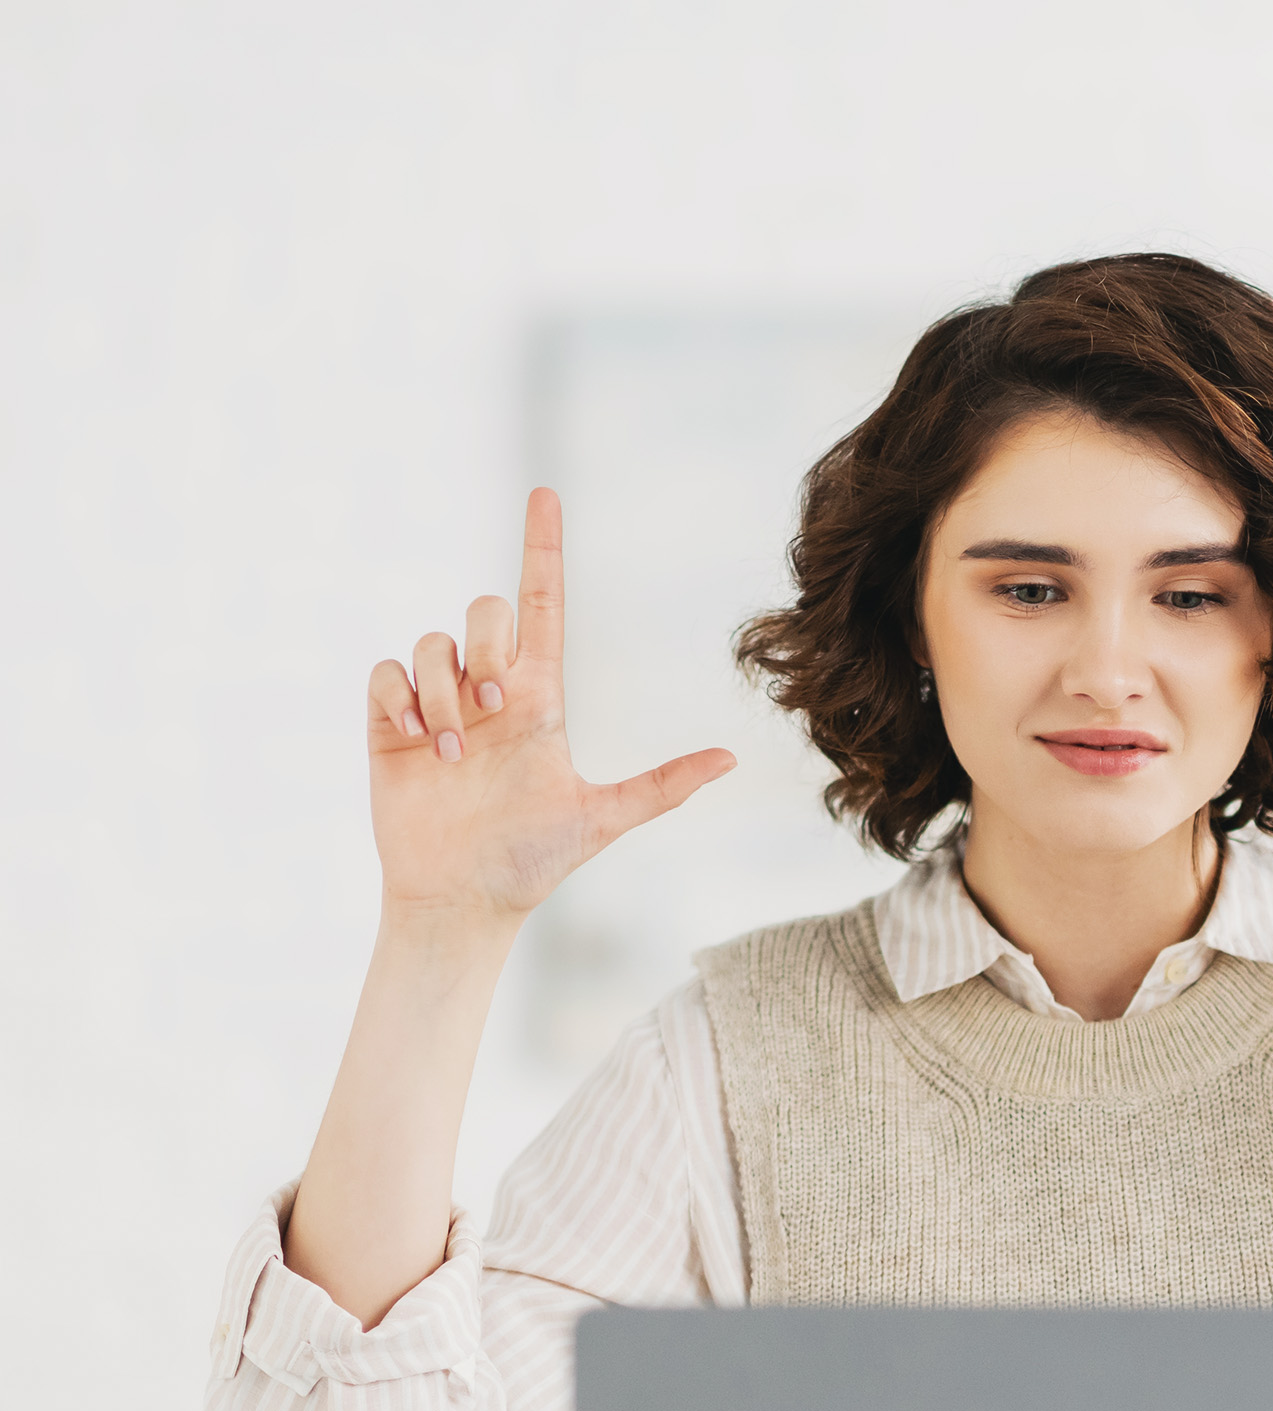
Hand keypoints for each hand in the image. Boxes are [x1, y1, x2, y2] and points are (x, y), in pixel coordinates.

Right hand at [366, 488, 733, 926]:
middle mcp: (490, 691)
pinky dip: (399, 697)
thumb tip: (732, 760)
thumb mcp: (601, 819)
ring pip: (433, 643)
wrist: (465, 900)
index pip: (542, 605)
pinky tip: (414, 740)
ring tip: (453, 755)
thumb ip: (663, 786)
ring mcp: (439, 706)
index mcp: (540, 700)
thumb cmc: (532, 861)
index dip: (543, 548)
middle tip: (492, 706)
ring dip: (442, 692)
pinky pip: (387, 671)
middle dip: (487, 646)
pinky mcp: (391, 724)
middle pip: (486, 611)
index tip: (546, 494)